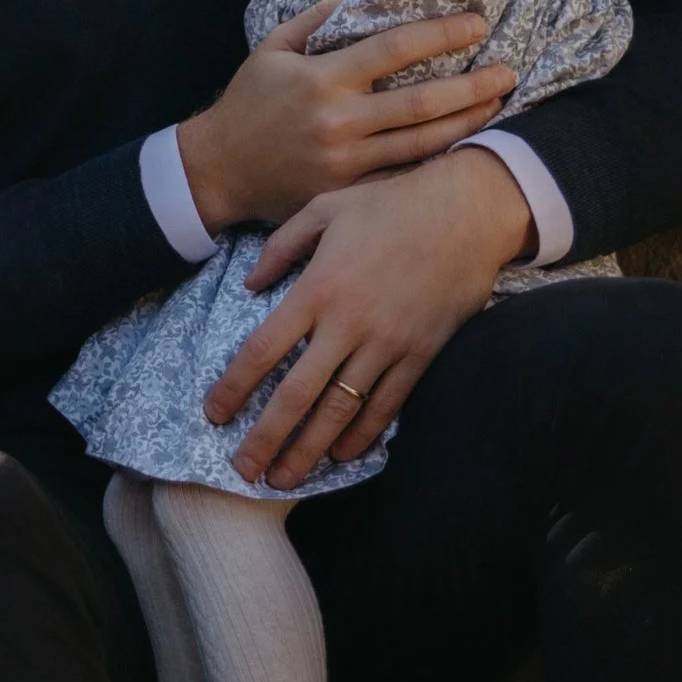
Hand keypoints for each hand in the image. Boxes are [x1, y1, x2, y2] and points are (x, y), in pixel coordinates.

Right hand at [176, 2, 511, 234]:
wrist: (217, 171)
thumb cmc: (248, 104)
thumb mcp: (272, 50)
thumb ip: (316, 21)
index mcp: (323, 79)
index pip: (395, 49)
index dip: (442, 34)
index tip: (477, 25)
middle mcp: (339, 122)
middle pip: (423, 102)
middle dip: (473, 86)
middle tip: (509, 73)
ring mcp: (345, 163)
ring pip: (422, 143)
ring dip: (468, 124)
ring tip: (498, 106)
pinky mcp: (346, 194)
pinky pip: (401, 176)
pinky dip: (436, 161)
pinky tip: (465, 147)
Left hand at [203, 146, 535, 489]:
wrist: (467, 211)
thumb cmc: (392, 203)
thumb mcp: (326, 207)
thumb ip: (282, 246)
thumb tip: (249, 285)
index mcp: (318, 288)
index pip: (262, 350)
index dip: (233, 388)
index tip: (213, 415)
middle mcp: (348, 324)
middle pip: (296, 395)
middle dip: (265, 438)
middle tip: (242, 472)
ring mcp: (387, 344)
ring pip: (340, 410)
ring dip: (309, 449)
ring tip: (284, 478)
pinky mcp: (421, 355)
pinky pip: (386, 406)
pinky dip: (362, 435)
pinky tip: (341, 455)